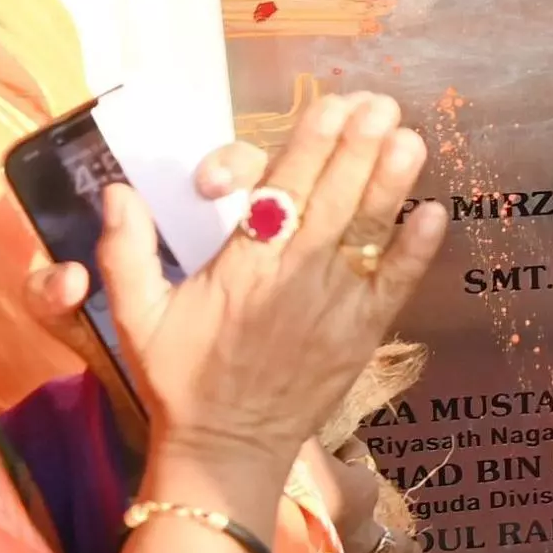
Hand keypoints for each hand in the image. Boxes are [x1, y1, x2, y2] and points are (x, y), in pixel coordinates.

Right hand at [40, 94, 450, 497]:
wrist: (226, 450)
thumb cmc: (180, 379)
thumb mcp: (137, 317)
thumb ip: (126, 252)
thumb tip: (117, 192)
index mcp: (239, 270)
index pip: (278, 195)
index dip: (306, 148)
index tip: (328, 108)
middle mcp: (291, 282)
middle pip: (330, 202)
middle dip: (356, 149)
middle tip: (379, 103)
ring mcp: (332, 308)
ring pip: (365, 235)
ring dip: (390, 186)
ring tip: (410, 139)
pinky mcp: (361, 335)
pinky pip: (393, 285)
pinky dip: (415, 251)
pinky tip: (435, 213)